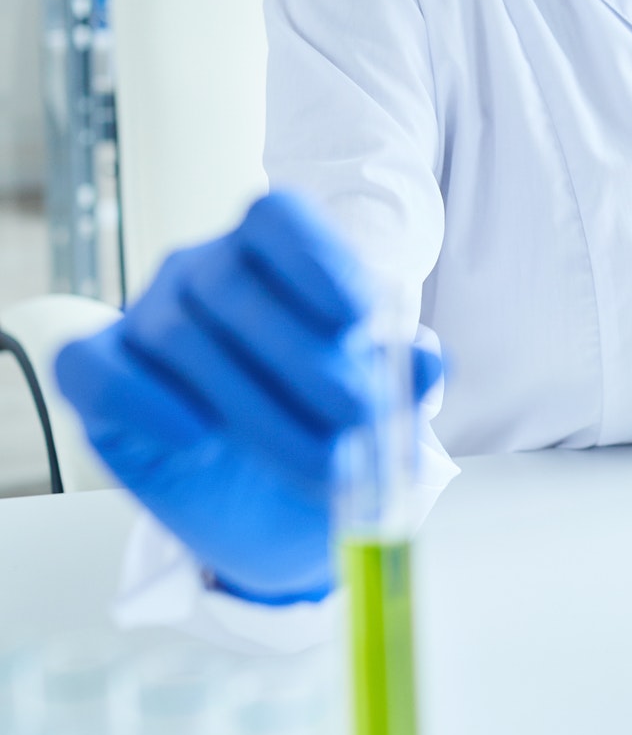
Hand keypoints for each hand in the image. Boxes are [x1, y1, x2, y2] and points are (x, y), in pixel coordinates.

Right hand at [55, 193, 440, 602]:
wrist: (268, 515)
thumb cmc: (320, 435)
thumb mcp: (373, 414)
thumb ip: (399, 380)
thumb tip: (430, 360)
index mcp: (270, 255)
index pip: (279, 219)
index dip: (318, 258)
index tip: (361, 318)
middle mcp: (201, 271)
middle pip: (235, 282)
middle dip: (306, 358)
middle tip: (361, 420)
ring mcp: (144, 317)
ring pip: (182, 335)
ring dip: (256, 405)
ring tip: (319, 465)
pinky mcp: (99, 376)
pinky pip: (96, 370)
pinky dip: (145, 401)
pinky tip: (199, 436)